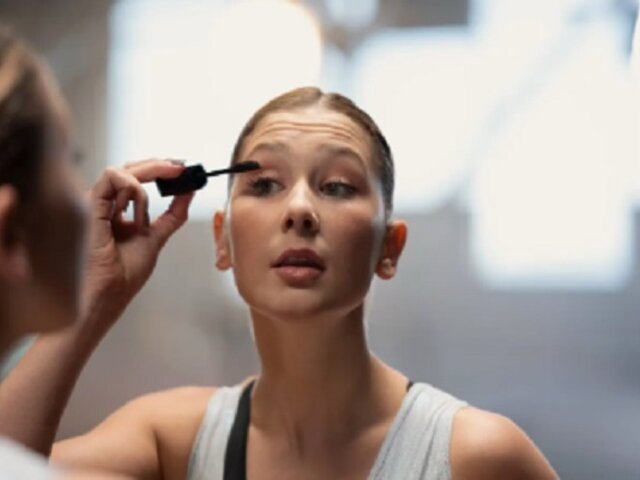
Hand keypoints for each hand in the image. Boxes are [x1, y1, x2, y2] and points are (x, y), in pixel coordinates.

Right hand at [81, 159, 193, 332]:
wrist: (109, 295)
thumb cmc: (124, 275)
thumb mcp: (156, 237)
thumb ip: (172, 214)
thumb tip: (188, 192)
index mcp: (118, 212)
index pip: (137, 178)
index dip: (160, 169)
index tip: (183, 169)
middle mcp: (106, 205)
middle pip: (130, 169)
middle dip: (159, 165)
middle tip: (181, 168)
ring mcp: (97, 204)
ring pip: (122, 170)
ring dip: (145, 185)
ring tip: (145, 217)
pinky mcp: (91, 205)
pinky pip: (111, 177)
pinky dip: (132, 188)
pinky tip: (138, 211)